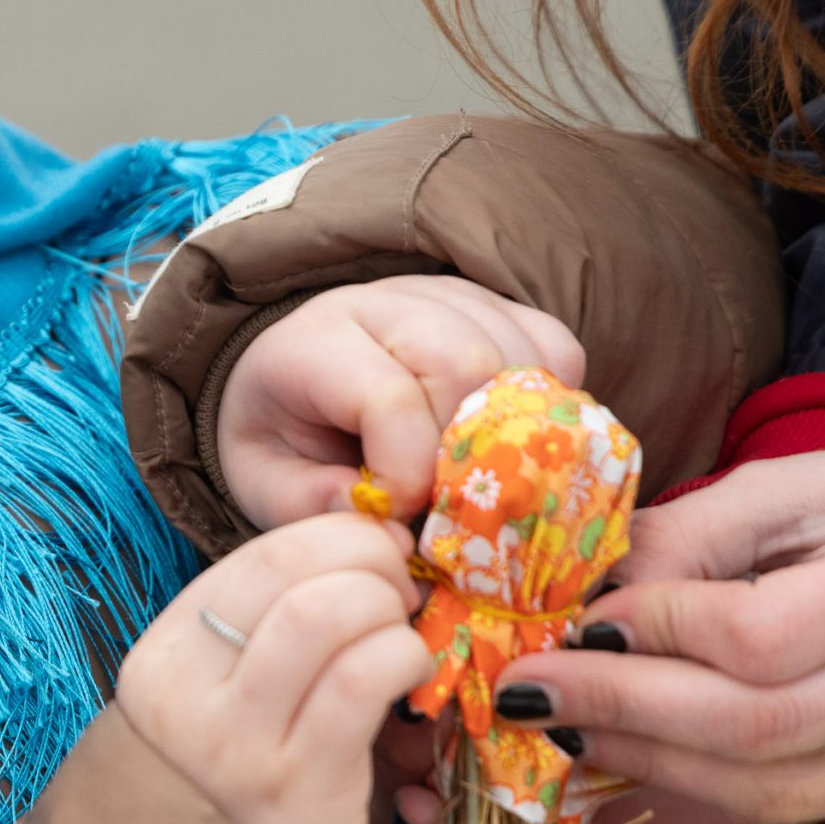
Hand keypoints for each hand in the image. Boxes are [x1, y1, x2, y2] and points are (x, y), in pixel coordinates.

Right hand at [117, 513, 433, 823]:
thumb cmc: (218, 823)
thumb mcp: (205, 722)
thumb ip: (251, 650)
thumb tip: (346, 566)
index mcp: (161, 665)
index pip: (255, 558)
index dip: (333, 539)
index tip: (375, 555)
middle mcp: (188, 695)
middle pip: (295, 573)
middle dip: (370, 562)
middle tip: (402, 592)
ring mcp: (241, 745)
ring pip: (329, 611)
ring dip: (389, 609)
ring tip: (403, 638)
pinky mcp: (299, 791)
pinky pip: (364, 678)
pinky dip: (404, 659)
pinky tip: (410, 682)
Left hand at [214, 275, 585, 527]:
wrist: (302, 382)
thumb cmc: (288, 436)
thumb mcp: (267, 480)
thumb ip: (311, 506)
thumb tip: (389, 526)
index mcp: (315, 343)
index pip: (387, 396)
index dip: (406, 471)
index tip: (398, 512)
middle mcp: (387, 303)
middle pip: (466, 365)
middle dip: (468, 454)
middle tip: (450, 502)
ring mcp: (452, 297)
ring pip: (521, 358)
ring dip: (514, 436)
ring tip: (476, 478)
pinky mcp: (502, 309)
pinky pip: (557, 351)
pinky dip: (548, 407)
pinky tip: (509, 441)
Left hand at [491, 445, 824, 823]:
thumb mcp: (787, 487)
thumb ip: (687, 538)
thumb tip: (584, 604)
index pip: (759, 635)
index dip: (655, 636)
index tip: (576, 628)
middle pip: (760, 726)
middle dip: (626, 711)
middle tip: (532, 695)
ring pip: (772, 792)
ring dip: (650, 766)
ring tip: (570, 730)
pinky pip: (797, 814)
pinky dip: (701, 798)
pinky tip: (632, 769)